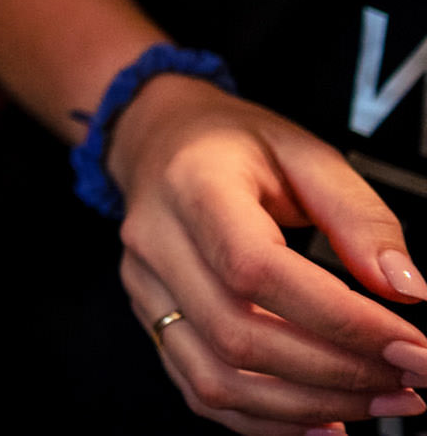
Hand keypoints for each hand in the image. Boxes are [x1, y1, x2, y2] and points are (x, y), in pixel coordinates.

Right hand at [107, 73, 426, 433]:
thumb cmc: (231, 143)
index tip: (411, 345)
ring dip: (308, 406)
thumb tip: (406, 287)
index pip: (256, 269)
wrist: (158, 138)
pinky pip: (201, 391)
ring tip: (379, 402)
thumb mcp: (306, 152)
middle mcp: (156, 240)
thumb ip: (359, 216)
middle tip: (410, 379)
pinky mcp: (150, 320)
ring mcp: (145, 286)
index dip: (339, 320)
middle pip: (238, 334)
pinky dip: (267, 422)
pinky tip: (324, 420)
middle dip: (337, 373)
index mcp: (194, 186)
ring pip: (217, 377)